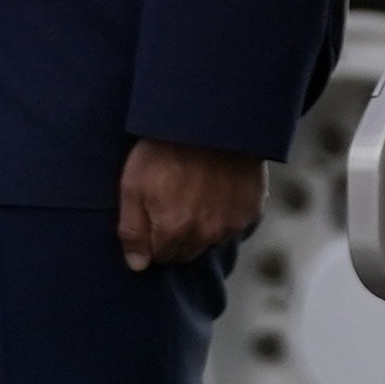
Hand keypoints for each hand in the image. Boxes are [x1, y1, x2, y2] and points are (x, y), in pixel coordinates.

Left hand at [118, 137, 263, 271]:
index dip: (153, 237)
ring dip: (202, 227)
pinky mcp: (252, 209)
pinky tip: (217, 190)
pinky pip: (234, 225)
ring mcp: (231, 223)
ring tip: (196, 193)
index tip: (153, 213)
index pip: (159, 257)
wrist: (210, 118)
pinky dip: (225, 214)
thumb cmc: (164, 147)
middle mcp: (205, 234)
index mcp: (173, 230)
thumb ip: (132, 230)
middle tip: (173, 202)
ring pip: (210, 241)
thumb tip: (138, 265)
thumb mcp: (133, 184)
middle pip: (186, 253)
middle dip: (176, 236)